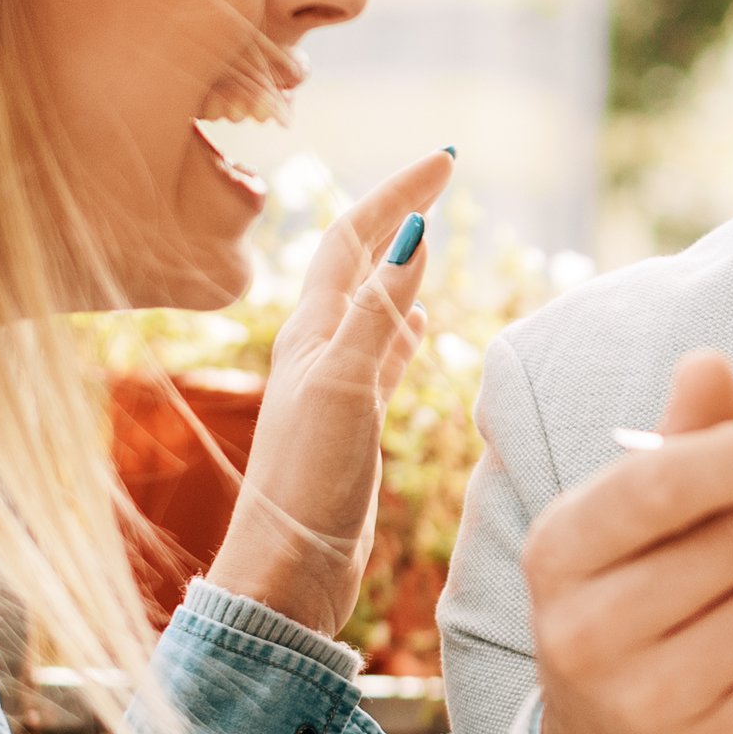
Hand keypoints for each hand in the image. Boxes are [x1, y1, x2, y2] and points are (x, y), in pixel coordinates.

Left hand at [205, 150, 457, 634]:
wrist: (286, 573)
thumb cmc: (307, 486)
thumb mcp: (348, 389)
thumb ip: (380, 315)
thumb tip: (414, 233)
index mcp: (311, 333)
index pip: (356, 237)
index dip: (399, 193)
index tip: (447, 160)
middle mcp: (317, 350)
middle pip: (360, 260)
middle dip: (398, 213)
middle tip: (444, 177)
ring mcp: (334, 387)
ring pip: (372, 305)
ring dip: (401, 264)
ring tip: (431, 233)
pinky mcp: (352, 426)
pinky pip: (382, 357)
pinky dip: (405, 329)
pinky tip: (421, 328)